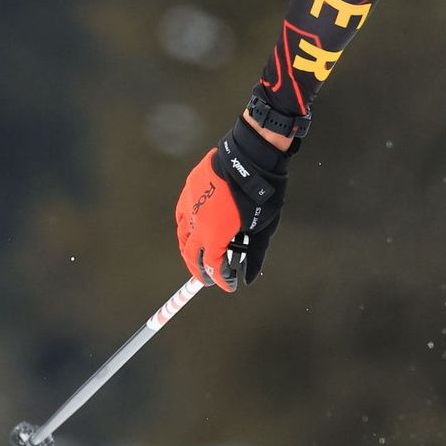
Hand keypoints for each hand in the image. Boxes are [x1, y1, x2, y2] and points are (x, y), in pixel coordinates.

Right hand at [175, 119, 292, 289]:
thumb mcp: (262, 228)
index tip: (229, 286)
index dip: (221, 280)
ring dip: (189, 250)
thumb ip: (254, 255)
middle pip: (191, 255)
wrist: (249, 158)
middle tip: (207, 279)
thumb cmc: (260, 195)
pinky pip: (182, 216)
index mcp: (215, 235)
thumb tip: (249, 277)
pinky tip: (193, 231)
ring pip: (182, 236)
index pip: (213, 267)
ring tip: (198, 258)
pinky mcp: (189, 191)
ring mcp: (190, 206)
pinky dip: (186, 228)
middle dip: (200, 271)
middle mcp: (196, 224)